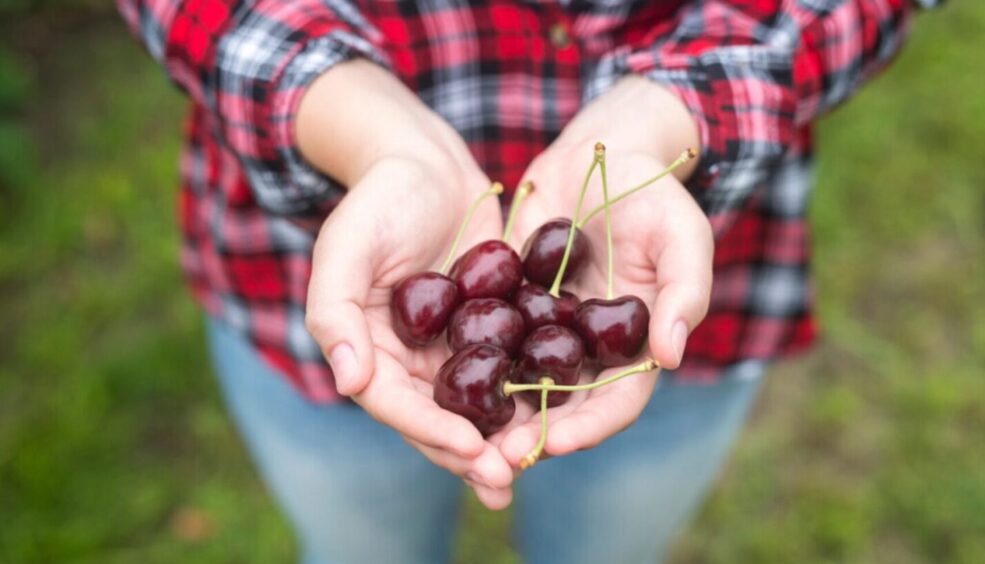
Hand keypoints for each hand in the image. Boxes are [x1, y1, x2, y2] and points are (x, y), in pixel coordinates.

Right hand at [297, 61, 513, 508]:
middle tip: (505, 478)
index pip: (395, 404)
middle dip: (469, 453)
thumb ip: (336, 312)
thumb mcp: (346, 246)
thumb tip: (349, 382)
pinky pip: (507, 369)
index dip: (430, 432)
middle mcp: (408, 358)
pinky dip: (527, 396)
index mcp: (368, 348)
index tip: (470, 450)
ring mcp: (449, 346)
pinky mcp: (489, 327)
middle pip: (436, 418)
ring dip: (501, 438)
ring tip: (532, 462)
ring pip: (475, 405)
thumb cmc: (380, 198)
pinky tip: (557, 415)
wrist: (427, 161)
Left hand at [500, 76, 712, 465]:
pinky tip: (441, 381)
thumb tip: (671, 356)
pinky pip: (491, 343)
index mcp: (636, 347)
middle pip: (563, 408)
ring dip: (496, 414)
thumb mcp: (682, 236)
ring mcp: (549, 330)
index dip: (589, 428)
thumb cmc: (654, 193)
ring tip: (464, 436)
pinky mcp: (513, 306)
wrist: (601, 154)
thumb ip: (684, 293)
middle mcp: (590, 349)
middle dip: (532, 436)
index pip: (617, 403)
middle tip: (496, 458)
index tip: (554, 442)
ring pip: (522, 385)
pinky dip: (472, 366)